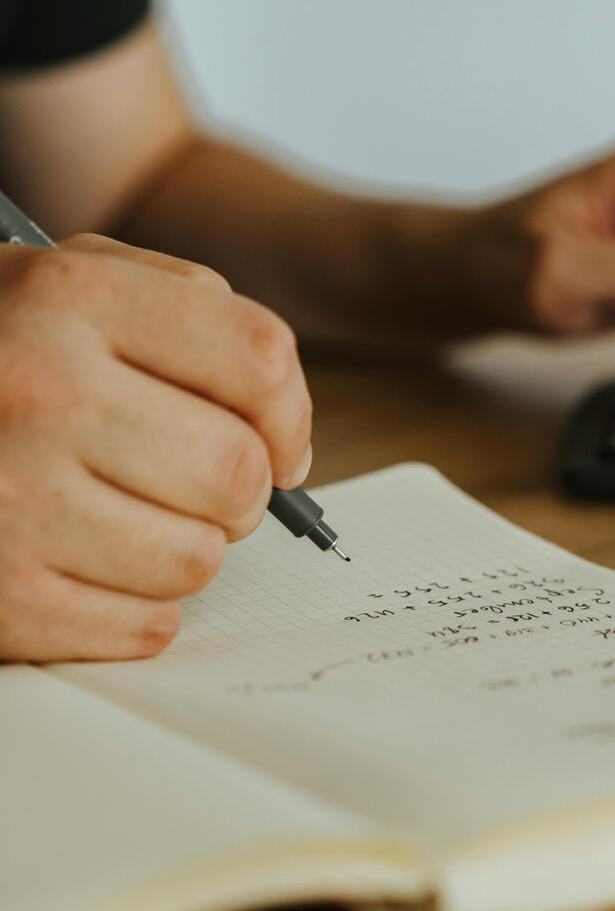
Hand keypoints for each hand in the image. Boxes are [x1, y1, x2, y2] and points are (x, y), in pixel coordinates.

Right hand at [0, 234, 311, 661]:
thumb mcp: (75, 283)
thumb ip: (194, 317)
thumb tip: (285, 434)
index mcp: (75, 299)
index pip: (258, 360)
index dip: (290, 413)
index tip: (280, 442)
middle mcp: (42, 393)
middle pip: (237, 473)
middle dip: (241, 488)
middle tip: (199, 483)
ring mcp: (10, 499)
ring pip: (198, 558)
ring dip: (189, 546)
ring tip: (134, 517)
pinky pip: (145, 627)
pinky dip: (139, 606)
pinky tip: (94, 564)